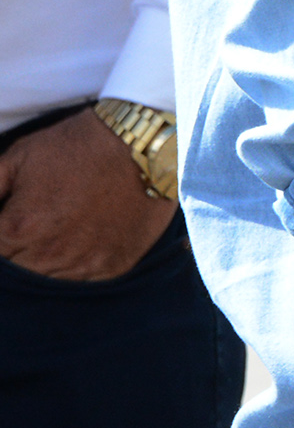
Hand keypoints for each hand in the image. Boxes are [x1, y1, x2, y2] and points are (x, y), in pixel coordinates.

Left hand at [0, 110, 175, 281]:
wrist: (145, 144)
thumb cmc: (79, 146)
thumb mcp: (19, 156)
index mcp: (17, 228)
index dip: (0, 238)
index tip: (9, 225)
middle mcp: (48, 254)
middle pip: (15, 273)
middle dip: (16, 254)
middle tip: (35, 227)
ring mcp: (82, 265)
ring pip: (45, 282)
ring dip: (44, 264)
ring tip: (58, 233)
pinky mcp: (112, 268)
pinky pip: (80, 283)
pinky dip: (74, 268)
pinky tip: (81, 242)